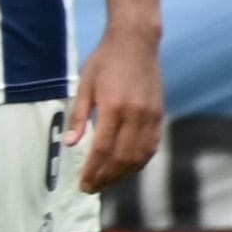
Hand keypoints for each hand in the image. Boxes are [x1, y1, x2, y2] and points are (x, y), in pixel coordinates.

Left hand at [69, 24, 164, 193]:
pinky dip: (141, 160)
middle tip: (92, 188)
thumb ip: (79, 116)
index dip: (93, 170)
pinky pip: (152, 145)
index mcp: (114, 107)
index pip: (103, 149)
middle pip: (123, 157)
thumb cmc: (104, 61)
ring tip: (107, 182)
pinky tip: (128, 168)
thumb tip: (71, 144)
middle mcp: (136, 115)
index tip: (83, 184)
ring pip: (140, 155)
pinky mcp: (160, 114)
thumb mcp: (85, 85)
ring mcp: (151, 115)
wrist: (136, 43)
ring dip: (124, 173)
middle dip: (107, 177)